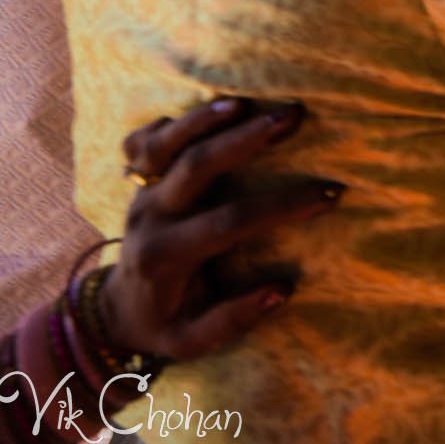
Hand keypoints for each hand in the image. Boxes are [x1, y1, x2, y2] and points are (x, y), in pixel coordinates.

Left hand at [102, 98, 342, 362]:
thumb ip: (233, 319)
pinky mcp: (135, 183)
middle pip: (195, 166)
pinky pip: (142, 141)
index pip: (230, 221)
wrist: (114, 314)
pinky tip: (208, 110)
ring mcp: (138, 195)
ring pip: (164, 144)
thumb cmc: (165, 324)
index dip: (282, 206)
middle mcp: (149, 218)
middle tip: (294, 116)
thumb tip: (282, 289)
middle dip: (246, 138)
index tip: (330, 194)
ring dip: (206, 117)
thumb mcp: (191, 342)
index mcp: (164, 257)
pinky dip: (172, 122)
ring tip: (249, 101)